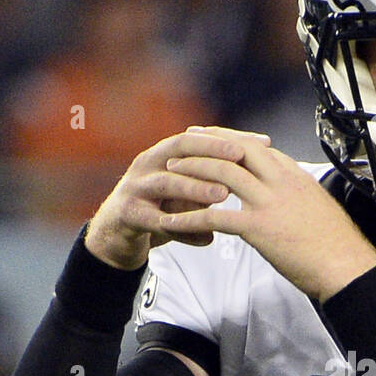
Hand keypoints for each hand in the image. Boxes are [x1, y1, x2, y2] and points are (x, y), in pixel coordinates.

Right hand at [84, 126, 272, 270]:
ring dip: (195, 188)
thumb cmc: (158, 209)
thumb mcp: (188, 195)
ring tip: (222, 196)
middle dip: (211, 151)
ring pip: (166, 183)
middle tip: (241, 158)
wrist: (115, 235)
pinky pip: (154, 221)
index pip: (198, 136)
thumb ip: (214, 184)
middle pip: (180, 150)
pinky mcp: (126, 215)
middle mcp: (147, 164)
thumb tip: (259, 178)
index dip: (228, 138)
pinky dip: (179, 229)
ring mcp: (134, 188)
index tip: (260, 142)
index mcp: (164, 154)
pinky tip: (205, 238)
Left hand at [160, 128, 375, 300]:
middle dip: (204, 144)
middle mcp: (281, 181)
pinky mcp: (260, 228)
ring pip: (222, 175)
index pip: (255, 147)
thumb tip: (288, 195)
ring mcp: (270, 203)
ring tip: (169, 174)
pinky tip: (170, 224)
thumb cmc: (337, 245)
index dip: (227, 139)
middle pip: (235, 150)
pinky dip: (188, 219)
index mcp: (295, 175)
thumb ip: (297, 195)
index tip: (207, 135)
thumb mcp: (318, 207)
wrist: (347, 267)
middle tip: (180, 144)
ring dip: (191, 172)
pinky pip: (214, 217)